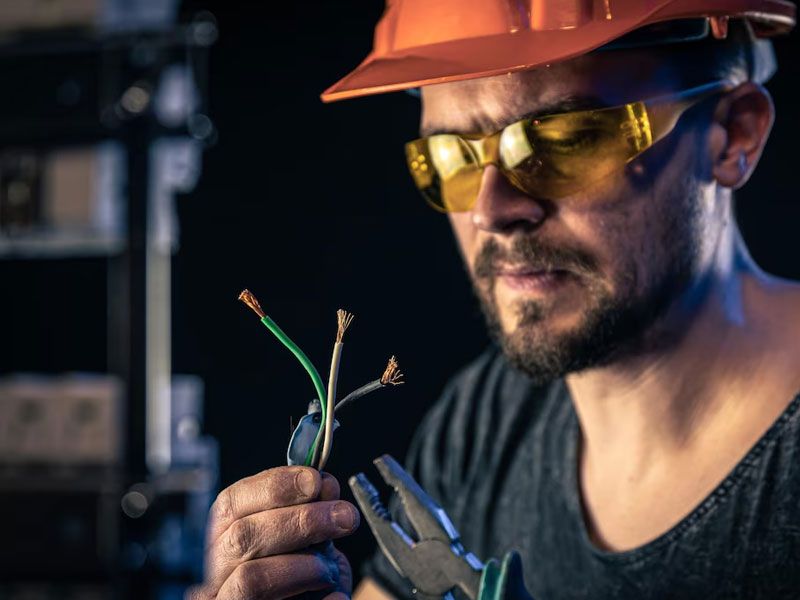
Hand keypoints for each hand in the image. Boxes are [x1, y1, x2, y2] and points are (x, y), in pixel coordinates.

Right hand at [188, 466, 359, 599]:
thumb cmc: (300, 578)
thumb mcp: (306, 540)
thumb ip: (309, 512)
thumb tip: (324, 484)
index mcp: (221, 539)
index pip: (231, 502)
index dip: (274, 486)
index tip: (315, 480)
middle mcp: (212, 572)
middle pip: (243, 537)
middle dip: (301, 520)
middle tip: (345, 517)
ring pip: (251, 578)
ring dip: (304, 565)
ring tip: (331, 569)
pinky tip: (335, 596)